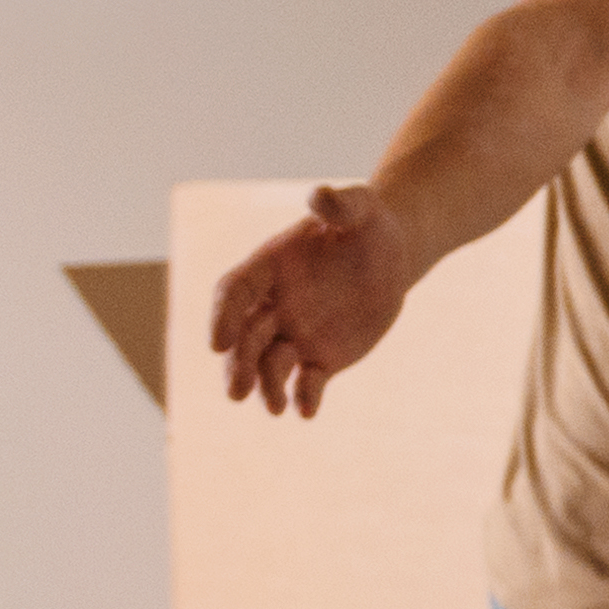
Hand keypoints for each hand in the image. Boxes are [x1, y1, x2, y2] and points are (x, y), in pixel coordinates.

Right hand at [209, 183, 417, 417]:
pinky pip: (308, 382)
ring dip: (267, 387)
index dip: (222, 318)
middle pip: (245, 338)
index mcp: (268, 268)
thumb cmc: (368, 224)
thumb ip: (338, 203)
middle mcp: (273, 306)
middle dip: (238, 365)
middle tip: (235, 392)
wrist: (391, 256)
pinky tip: (307, 413)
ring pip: (270, 366)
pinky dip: (306, 397)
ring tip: (276, 408)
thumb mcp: (360, 207)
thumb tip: (318, 195)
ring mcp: (294, 334)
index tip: (216, 343)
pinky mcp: (321, 358)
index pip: (234, 293)